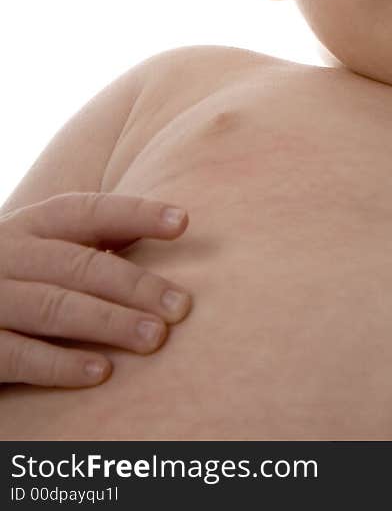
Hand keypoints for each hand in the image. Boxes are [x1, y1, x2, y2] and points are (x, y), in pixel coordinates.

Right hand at [0, 192, 191, 387]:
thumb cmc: (13, 278)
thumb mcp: (43, 248)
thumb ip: (94, 240)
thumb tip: (173, 225)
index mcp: (31, 225)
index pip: (88, 210)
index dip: (135, 212)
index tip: (182, 221)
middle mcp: (7, 254)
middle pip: (78, 264)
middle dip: (134, 285)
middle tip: (180, 307)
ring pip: (53, 307)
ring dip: (108, 324)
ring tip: (153, 338)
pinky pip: (17, 355)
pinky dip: (60, 365)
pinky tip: (100, 373)